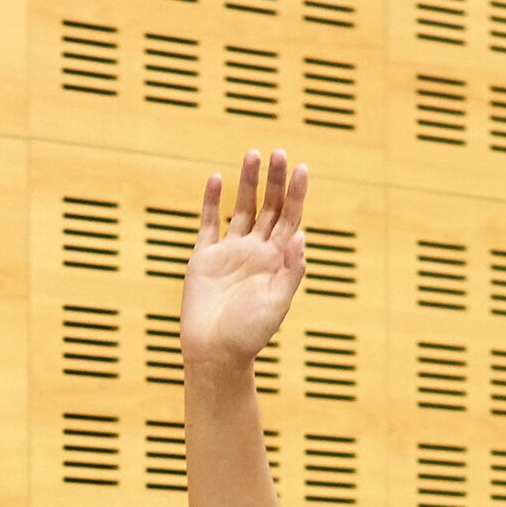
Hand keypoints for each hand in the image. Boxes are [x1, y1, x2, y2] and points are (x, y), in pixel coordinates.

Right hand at [178, 149, 309, 380]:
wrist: (215, 352)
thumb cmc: (250, 334)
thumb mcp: (278, 304)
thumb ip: (290, 271)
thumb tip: (300, 236)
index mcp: (277, 261)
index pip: (290, 219)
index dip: (296, 194)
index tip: (301, 169)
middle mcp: (256, 252)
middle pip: (268, 207)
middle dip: (274, 181)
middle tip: (278, 153)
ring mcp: (230, 252)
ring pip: (241, 209)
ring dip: (247, 183)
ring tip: (252, 155)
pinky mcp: (204, 258)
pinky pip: (209, 224)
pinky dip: (211, 201)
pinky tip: (216, 179)